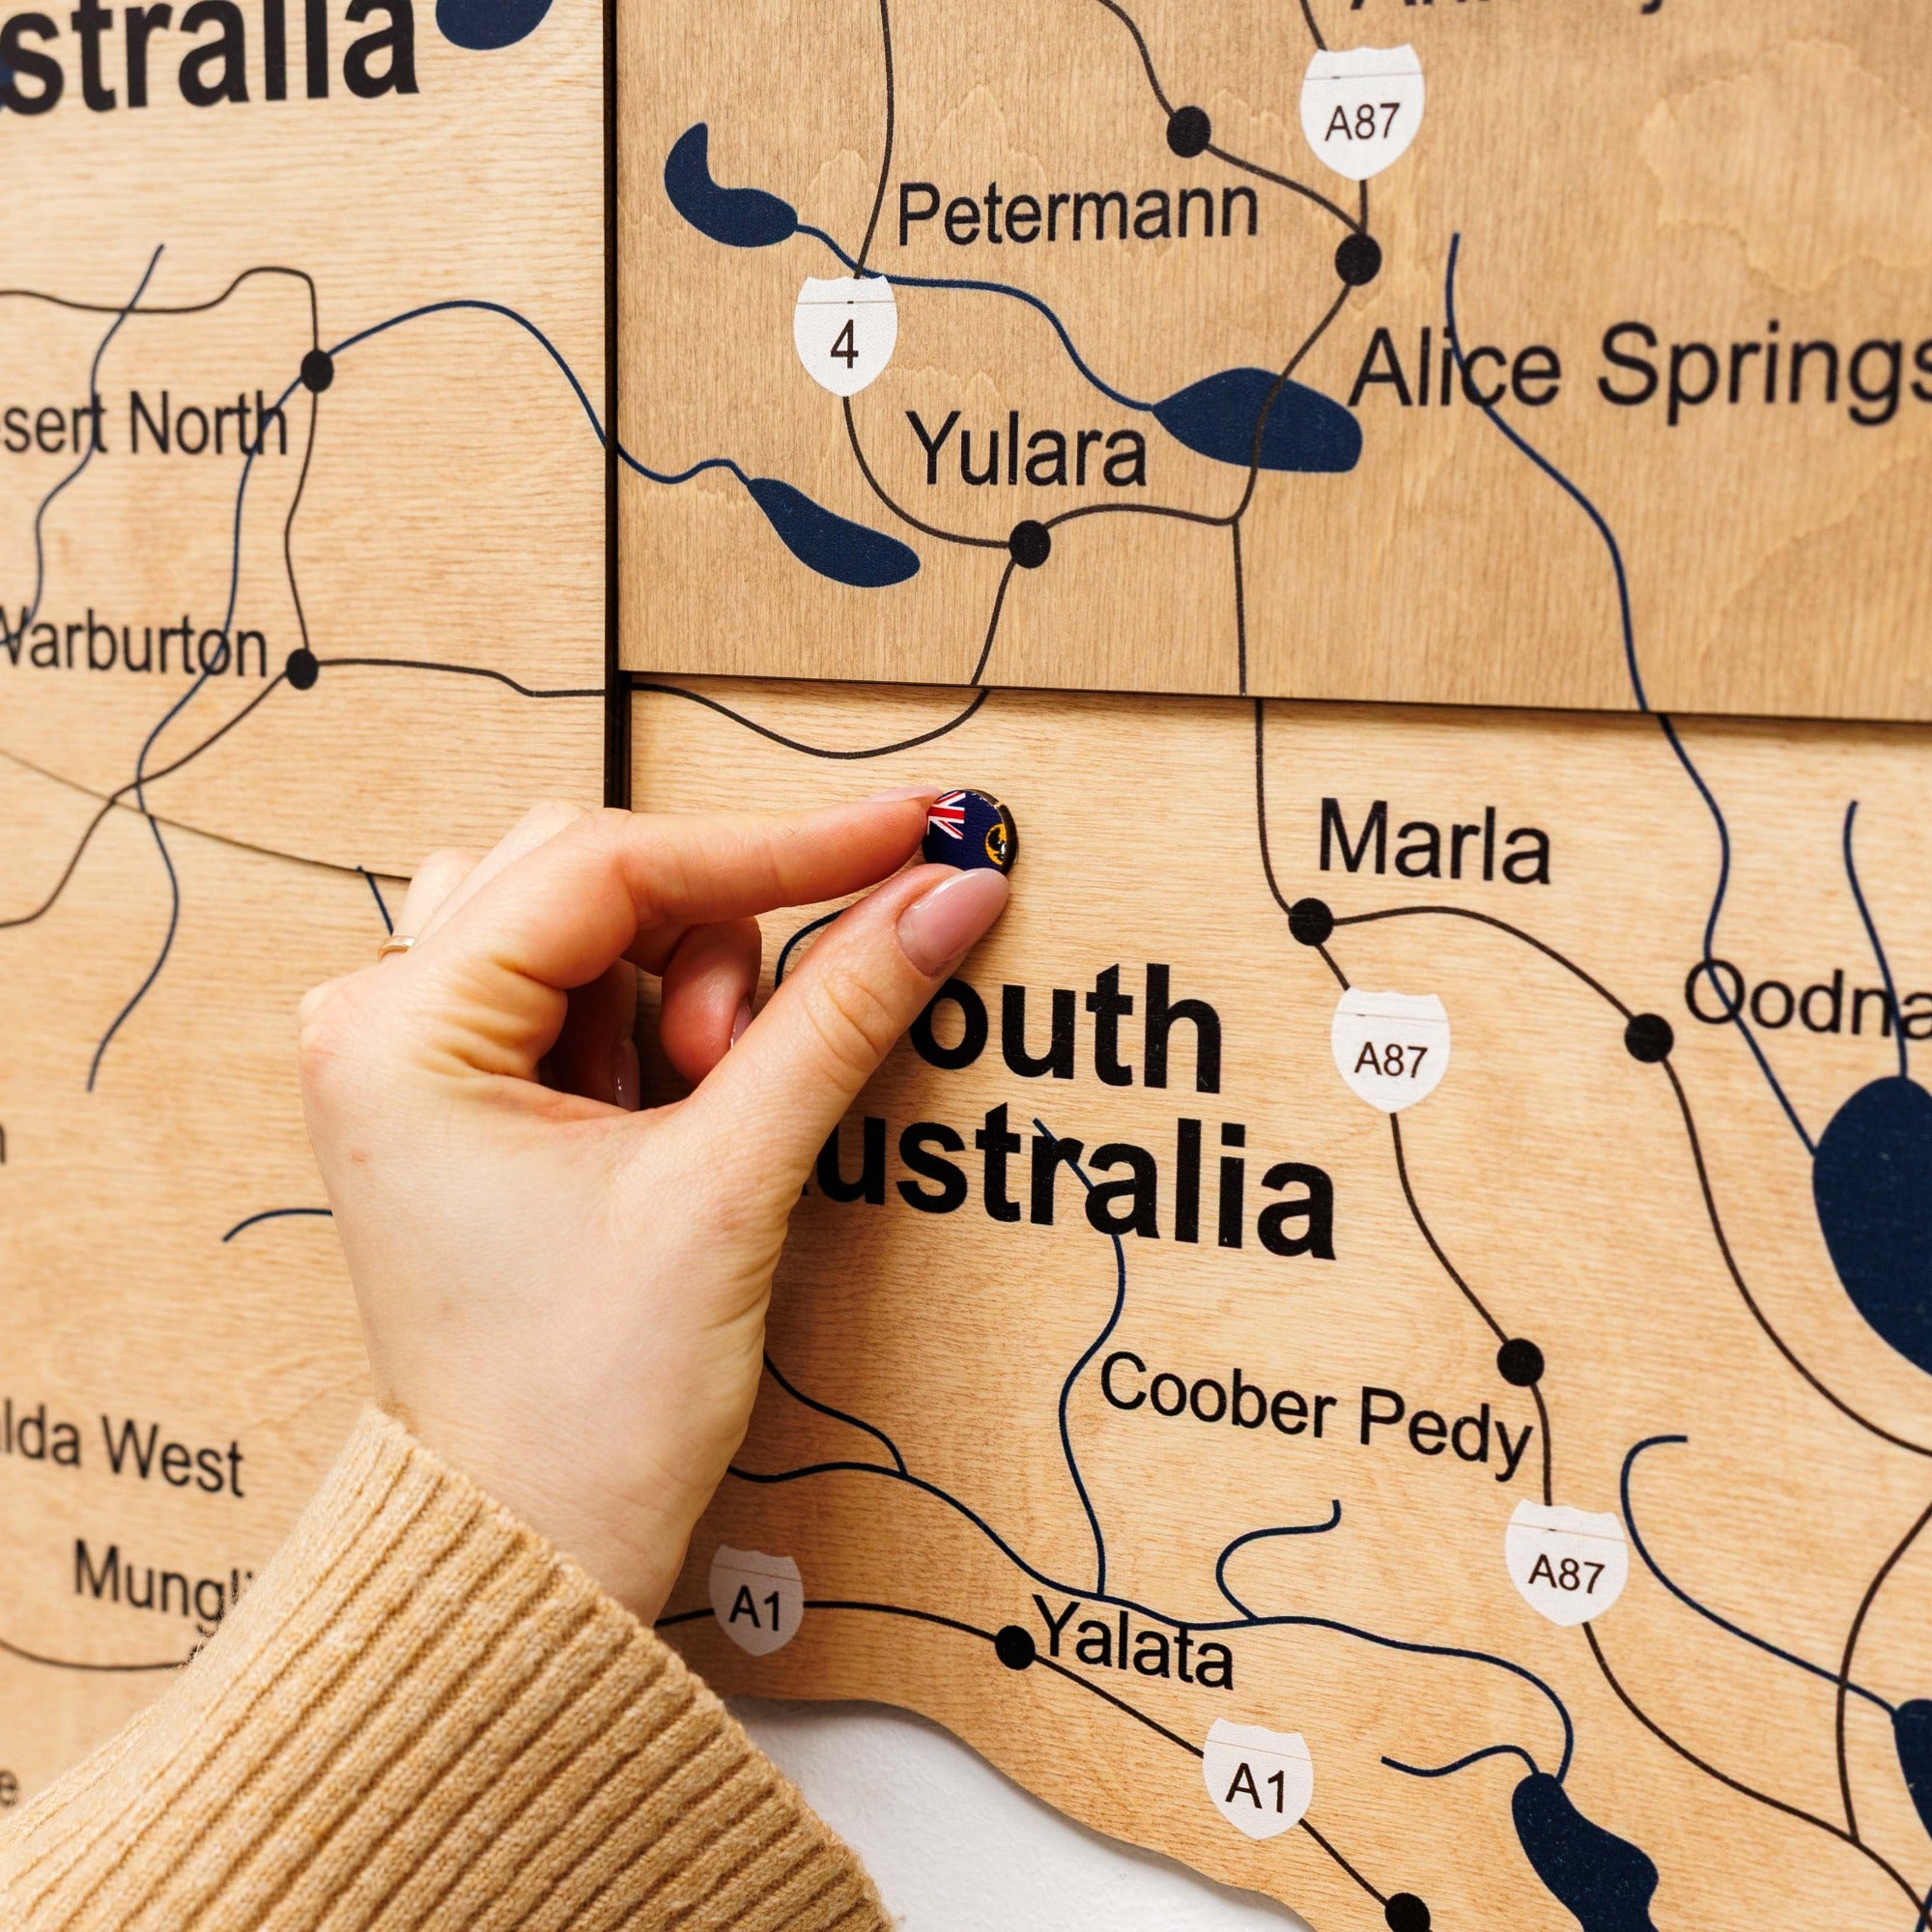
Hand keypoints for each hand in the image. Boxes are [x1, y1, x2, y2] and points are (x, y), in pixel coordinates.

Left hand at [296, 797, 1009, 1618]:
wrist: (532, 1554)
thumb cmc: (584, 1406)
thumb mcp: (726, 1189)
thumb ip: (838, 1017)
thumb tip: (944, 896)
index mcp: (400, 1030)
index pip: (609, 862)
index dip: (774, 844)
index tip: (901, 834)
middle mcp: (386, 1023)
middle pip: (593, 875)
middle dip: (710, 947)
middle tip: (741, 1067)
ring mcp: (421, 1060)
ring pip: (592, 928)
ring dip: (683, 989)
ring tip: (699, 1117)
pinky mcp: (471, 1100)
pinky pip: (584, 998)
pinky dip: (658, 1029)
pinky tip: (675, 1120)